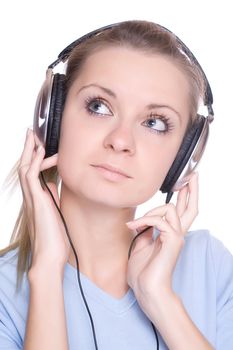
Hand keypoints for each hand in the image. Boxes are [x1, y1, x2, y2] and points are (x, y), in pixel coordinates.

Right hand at [18, 129, 69, 272]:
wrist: (49, 256)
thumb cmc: (53, 238)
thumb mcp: (54, 212)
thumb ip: (51, 198)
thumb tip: (51, 186)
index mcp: (35, 198)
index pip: (31, 172)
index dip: (34, 157)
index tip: (40, 145)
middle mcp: (31, 196)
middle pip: (25, 166)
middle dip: (28, 148)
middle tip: (32, 133)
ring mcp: (32, 198)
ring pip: (25, 168)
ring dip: (29, 151)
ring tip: (34, 136)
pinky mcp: (36, 201)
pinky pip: (32, 177)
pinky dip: (35, 162)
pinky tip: (40, 151)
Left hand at [126, 173, 197, 305]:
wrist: (146, 290)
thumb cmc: (143, 272)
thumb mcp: (141, 244)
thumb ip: (146, 230)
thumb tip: (144, 219)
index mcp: (171, 234)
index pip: (182, 211)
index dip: (185, 196)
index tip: (184, 183)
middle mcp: (177, 233)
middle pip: (190, 207)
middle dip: (191, 189)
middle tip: (192, 175)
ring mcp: (177, 237)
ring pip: (171, 208)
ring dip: (150, 211)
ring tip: (136, 224)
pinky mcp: (173, 241)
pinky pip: (159, 220)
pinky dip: (144, 221)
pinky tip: (134, 228)